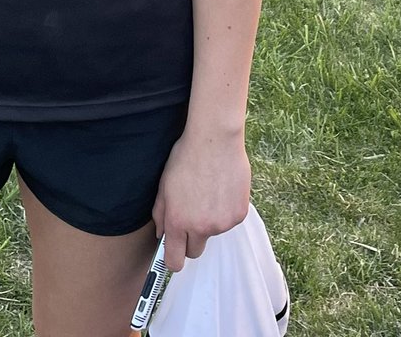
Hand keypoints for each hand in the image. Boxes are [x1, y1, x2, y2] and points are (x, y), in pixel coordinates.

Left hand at [152, 129, 250, 271]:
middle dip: (191, 239)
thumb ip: (160, 213)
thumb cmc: (186, 157)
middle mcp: (201, 227)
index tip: (174, 253)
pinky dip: (225, 210)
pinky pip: (229, 221)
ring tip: (208, 192)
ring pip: (213, 232)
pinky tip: (221, 188)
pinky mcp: (239, 215)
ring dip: (209, 220)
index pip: (174, 261)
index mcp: (178, 221)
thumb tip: (161, 233)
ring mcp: (222, 223)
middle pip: (195, 251)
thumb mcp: (164, 184)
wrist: (214, 139)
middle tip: (192, 215)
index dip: (173, 259)